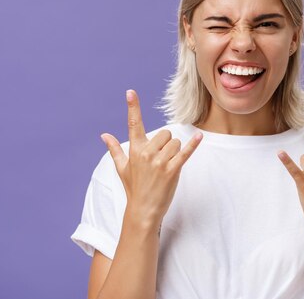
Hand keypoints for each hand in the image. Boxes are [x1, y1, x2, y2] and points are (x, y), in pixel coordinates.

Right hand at [100, 89, 202, 228]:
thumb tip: (104, 135)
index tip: (130, 92)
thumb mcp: (122, 168)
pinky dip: (193, 144)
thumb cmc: (133, 188)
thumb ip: (114, 149)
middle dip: (167, 143)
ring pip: (176, 142)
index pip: (133, 124)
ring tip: (168, 166)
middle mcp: (146, 153)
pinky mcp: (172, 170)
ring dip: (176, 151)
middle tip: (162, 159)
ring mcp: (159, 162)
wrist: (143, 210)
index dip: (132, 107)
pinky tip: (200, 136)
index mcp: (134, 150)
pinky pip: (185, 152)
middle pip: (165, 133)